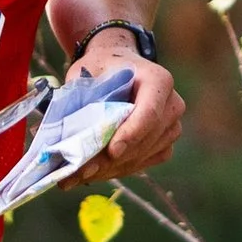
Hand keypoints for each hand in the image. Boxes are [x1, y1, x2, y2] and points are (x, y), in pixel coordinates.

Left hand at [64, 43, 183, 180]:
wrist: (117, 66)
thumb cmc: (101, 68)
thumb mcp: (87, 73)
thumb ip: (83, 99)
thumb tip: (70, 135)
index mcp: (158, 80)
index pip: (150, 113)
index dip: (132, 134)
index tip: (112, 151)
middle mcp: (172, 105)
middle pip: (145, 139)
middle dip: (112, 159)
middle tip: (81, 171)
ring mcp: (171, 126)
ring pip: (142, 155)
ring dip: (111, 168)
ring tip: (78, 175)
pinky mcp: (165, 143)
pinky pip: (143, 162)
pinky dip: (118, 169)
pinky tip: (95, 171)